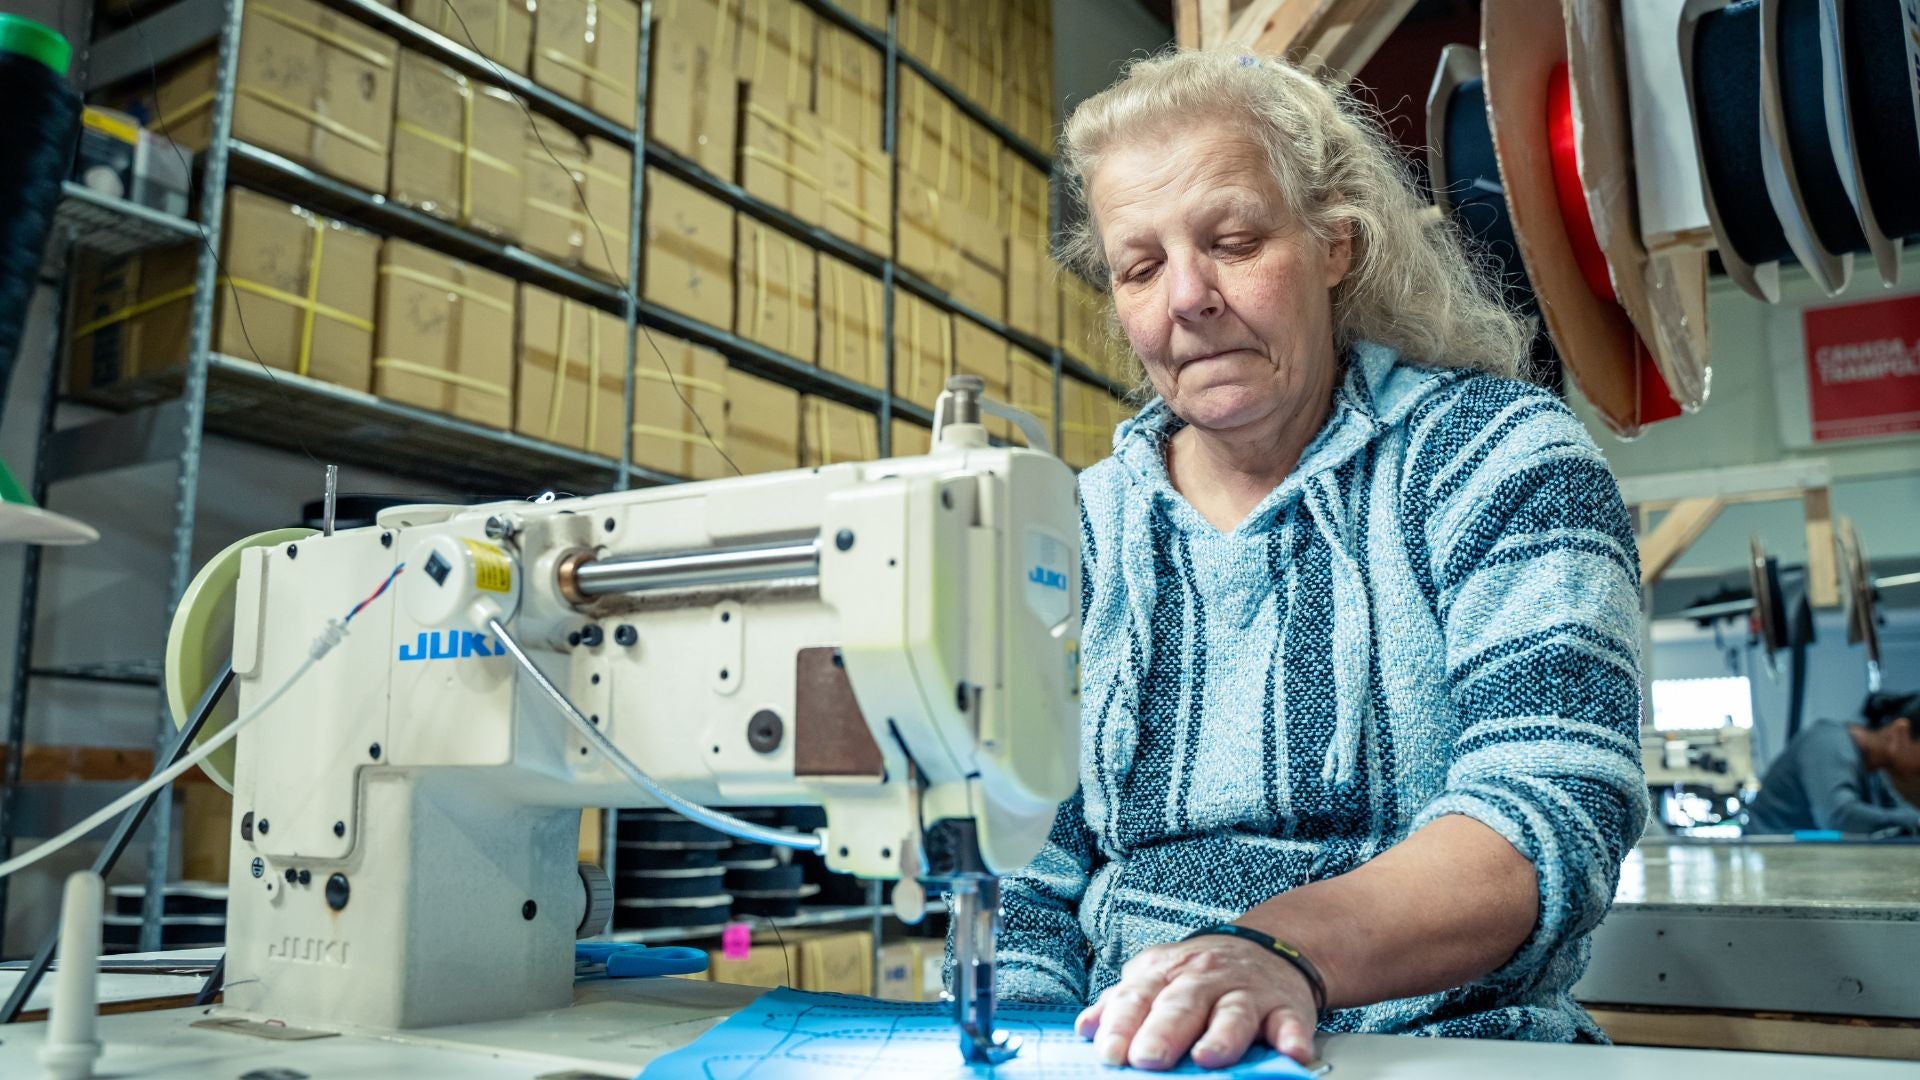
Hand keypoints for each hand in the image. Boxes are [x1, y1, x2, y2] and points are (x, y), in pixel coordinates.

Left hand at [1075, 933, 1318, 1070]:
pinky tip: (1291, 1053)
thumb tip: (1087, 1027)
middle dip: (1162, 1032)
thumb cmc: (1204, 974)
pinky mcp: (1285, 1008)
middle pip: (1181, 1004)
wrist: (1270, 947)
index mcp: (1167, 972)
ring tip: (1208, 1057)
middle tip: (1146, 1059)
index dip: (1121, 1024)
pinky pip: (1289, 1022)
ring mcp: (1247, 992)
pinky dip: (1292, 1038)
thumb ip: (1123, 1002)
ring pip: (1234, 1013)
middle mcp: (1205, 979)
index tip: (1108, 1051)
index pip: (1138, 996)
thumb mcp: (1158, 976)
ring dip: (1221, 1036)